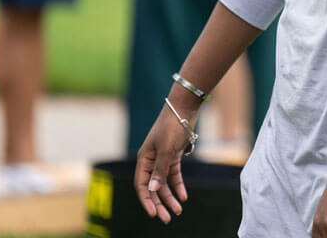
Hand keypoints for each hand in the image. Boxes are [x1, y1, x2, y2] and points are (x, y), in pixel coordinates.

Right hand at [134, 104, 194, 223]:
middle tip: (167, 218)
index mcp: (144, 159)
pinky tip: (184, 196)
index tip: (154, 214)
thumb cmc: (172, 127)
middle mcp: (151, 160)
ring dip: (170, 197)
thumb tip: (153, 190)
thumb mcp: (166, 150)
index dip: (147, 200)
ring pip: (164, 183)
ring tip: (178, 210)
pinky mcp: (174, 155)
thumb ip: (160, 170)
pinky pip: (174, 174)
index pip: (142, 185)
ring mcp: (163, 158)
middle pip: (153, 187)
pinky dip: (178, 185)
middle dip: (160, 203)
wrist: (184, 108)